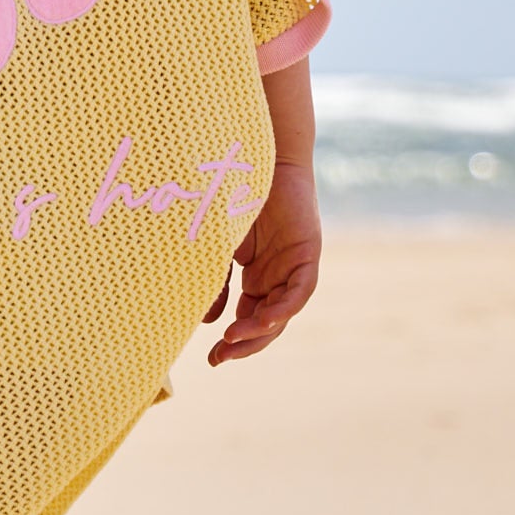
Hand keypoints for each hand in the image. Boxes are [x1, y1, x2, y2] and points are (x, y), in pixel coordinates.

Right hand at [203, 159, 320, 365]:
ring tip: (234, 340)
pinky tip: (265, 321)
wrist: (255, 155)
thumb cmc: (231, 193)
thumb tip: (206, 319)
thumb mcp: (217, 246)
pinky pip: (300, 291)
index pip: (247, 317)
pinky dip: (283, 308)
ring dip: (260, 330)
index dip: (232, 340)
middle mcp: (276, 275)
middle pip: (266, 322)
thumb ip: (214, 280)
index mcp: (256, 275)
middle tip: (219, 359)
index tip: (211, 358)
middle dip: (244, 343)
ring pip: (283, 312)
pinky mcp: (308, 254)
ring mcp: (293, 266)